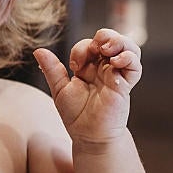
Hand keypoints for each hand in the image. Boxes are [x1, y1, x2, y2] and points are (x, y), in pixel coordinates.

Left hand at [34, 28, 141, 142]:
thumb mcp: (60, 90)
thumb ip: (52, 70)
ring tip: (107, 50)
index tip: (75, 67)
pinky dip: (129, 58)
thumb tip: (38, 51)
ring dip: (119, 41)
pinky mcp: (126, 86)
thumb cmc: (75, 115)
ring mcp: (117, 75)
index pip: (88, 45)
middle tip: (96, 47)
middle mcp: (104, 68)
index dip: (82, 49)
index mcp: (88, 67)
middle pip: (111, 39)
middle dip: (104, 36)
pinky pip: (135, 67)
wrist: (89, 137)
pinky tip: (116, 62)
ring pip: (128, 48)